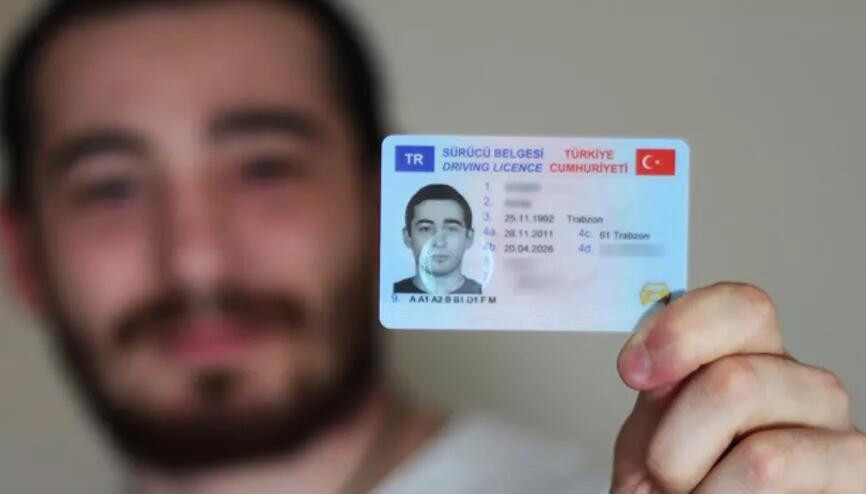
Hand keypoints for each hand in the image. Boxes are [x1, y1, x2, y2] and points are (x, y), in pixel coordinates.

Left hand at [611, 282, 865, 492]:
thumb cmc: (671, 489)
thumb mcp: (649, 429)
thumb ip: (660, 383)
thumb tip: (648, 354)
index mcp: (750, 358)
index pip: (742, 306)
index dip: (682, 331)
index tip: (633, 370)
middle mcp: (799, 385)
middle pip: (736, 375)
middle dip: (674, 436)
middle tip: (662, 472)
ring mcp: (833, 429)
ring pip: (754, 431)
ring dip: (690, 469)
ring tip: (691, 492)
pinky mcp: (856, 473)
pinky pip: (774, 467)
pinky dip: (720, 492)